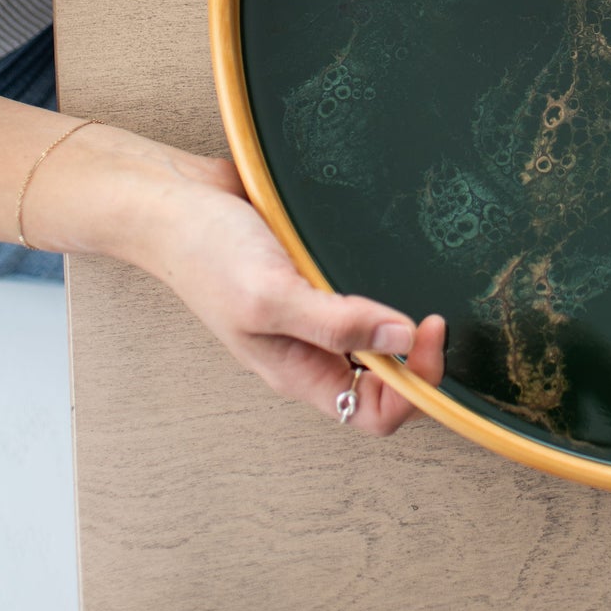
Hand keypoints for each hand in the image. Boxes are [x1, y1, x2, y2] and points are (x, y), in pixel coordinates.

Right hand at [123, 145, 444, 433]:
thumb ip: (336, 322)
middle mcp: (312, 348)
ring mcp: (314, 309)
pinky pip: (362, 288)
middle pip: (385, 378)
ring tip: (424, 285)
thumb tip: (403, 339)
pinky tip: (396, 256)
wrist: (174, 198)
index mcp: (299, 371)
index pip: (374, 412)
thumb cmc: (206, 253)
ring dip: (405, 316)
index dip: (415, 386)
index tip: (428, 330)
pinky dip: (386, 278)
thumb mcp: (269, 296)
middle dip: (419, 355)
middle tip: (436, 312)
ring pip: (378, 333)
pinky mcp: (316, 271)